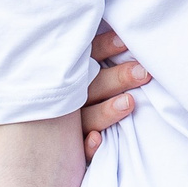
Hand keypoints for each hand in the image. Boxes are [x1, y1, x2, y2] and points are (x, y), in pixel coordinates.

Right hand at [80, 26, 150, 161]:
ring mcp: (69, 125)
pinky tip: (97, 139)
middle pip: (91, 87)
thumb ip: (103, 54)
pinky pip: (79, 151)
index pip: (88, 57)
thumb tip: (133, 35)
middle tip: (142, 72)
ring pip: (86, 117)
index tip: (125, 42)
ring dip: (106, 111)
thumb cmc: (88, 89)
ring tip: (129, 102)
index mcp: (75, 74)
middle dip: (116, 79)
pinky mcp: (73, 150)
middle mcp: (70, 98)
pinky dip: (87, 146)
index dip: (105, 47)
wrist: (45, 134)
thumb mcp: (91, 68)